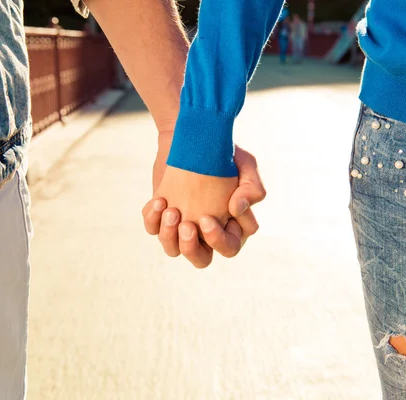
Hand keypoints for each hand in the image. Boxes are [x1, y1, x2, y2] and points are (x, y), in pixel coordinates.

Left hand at [142, 145, 265, 267]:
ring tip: (170, 211)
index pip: (229, 247)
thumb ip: (252, 188)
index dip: (218, 239)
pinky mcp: (161, 216)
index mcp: (231, 227)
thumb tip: (235, 210)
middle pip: (201, 260)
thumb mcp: (245, 165)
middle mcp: (206, 233)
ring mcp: (182, 226)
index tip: (206, 217)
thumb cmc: (224, 154)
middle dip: (191, 248)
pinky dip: (152, 220)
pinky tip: (158, 201)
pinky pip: (153, 230)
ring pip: (173, 250)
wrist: (193, 137)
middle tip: (187, 225)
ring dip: (169, 236)